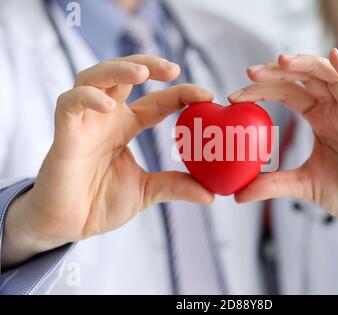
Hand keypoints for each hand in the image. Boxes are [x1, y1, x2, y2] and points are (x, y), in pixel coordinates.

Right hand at [2, 55, 213, 267]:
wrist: (68, 225)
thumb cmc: (100, 203)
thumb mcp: (146, 192)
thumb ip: (175, 186)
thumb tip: (210, 195)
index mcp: (126, 127)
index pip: (156, 101)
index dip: (180, 93)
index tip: (207, 95)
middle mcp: (106, 118)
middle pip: (123, 74)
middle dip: (147, 64)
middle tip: (174, 68)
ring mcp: (84, 123)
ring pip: (94, 77)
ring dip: (118, 69)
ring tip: (142, 73)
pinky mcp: (64, 134)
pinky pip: (69, 104)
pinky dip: (88, 98)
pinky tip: (109, 104)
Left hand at [229, 49, 337, 232]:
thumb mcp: (302, 186)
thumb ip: (272, 185)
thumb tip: (237, 195)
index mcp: (319, 118)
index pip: (287, 92)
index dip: (262, 90)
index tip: (234, 96)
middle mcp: (335, 109)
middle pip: (304, 78)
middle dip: (276, 72)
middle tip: (249, 72)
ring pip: (330, 77)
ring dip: (306, 65)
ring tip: (280, 61)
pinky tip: (334, 57)